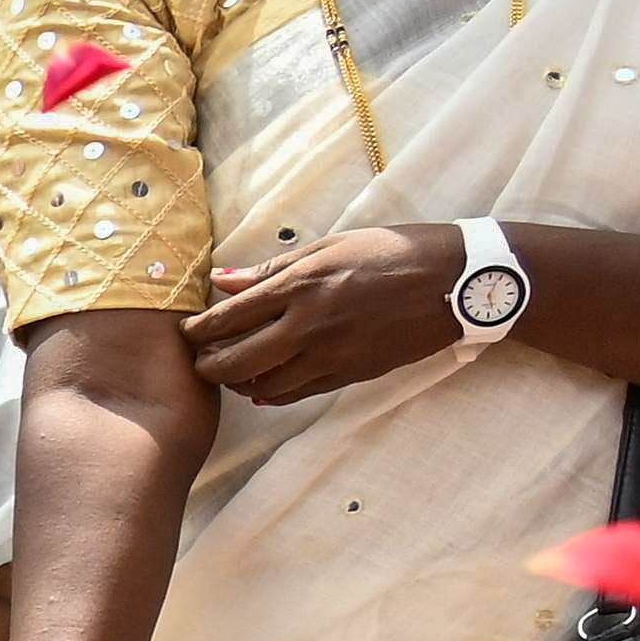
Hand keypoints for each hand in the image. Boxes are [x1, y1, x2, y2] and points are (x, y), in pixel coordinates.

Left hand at [183, 224, 467, 404]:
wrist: (453, 281)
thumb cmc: (392, 252)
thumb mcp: (330, 246)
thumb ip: (273, 270)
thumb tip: (222, 279)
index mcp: (300, 286)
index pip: (227, 318)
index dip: (197, 331)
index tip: (186, 332)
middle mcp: (308, 326)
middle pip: (235, 361)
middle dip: (207, 366)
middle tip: (198, 361)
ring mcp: (329, 355)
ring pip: (263, 386)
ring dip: (238, 383)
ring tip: (230, 372)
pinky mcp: (349, 375)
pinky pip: (297, 394)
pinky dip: (271, 394)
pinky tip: (263, 386)